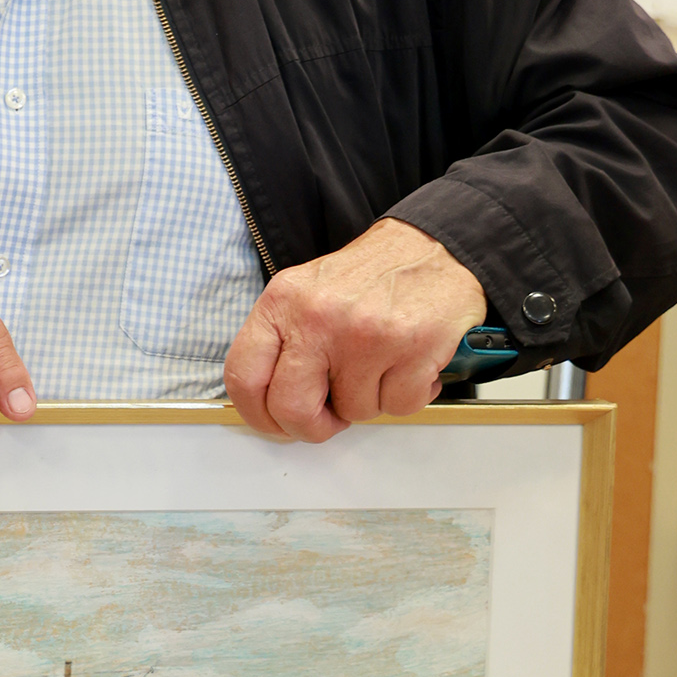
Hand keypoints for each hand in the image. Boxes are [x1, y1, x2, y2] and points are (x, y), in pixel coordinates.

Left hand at [222, 218, 486, 442]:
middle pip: (292, 409)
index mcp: (281, 302)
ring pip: (353, 412)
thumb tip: (270, 404)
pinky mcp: (412, 348)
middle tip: (329, 418)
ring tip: (379, 367)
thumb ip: (282, 342)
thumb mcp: (305, 293)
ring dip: (368, 402)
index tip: (276, 424)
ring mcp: (365, 334)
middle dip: (312, 427)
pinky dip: (406, 396)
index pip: (243, 377)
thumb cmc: (368, 278)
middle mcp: (318, 318)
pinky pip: (399, 406)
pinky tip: (406, 365)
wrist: (433, 249)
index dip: (257, 415)